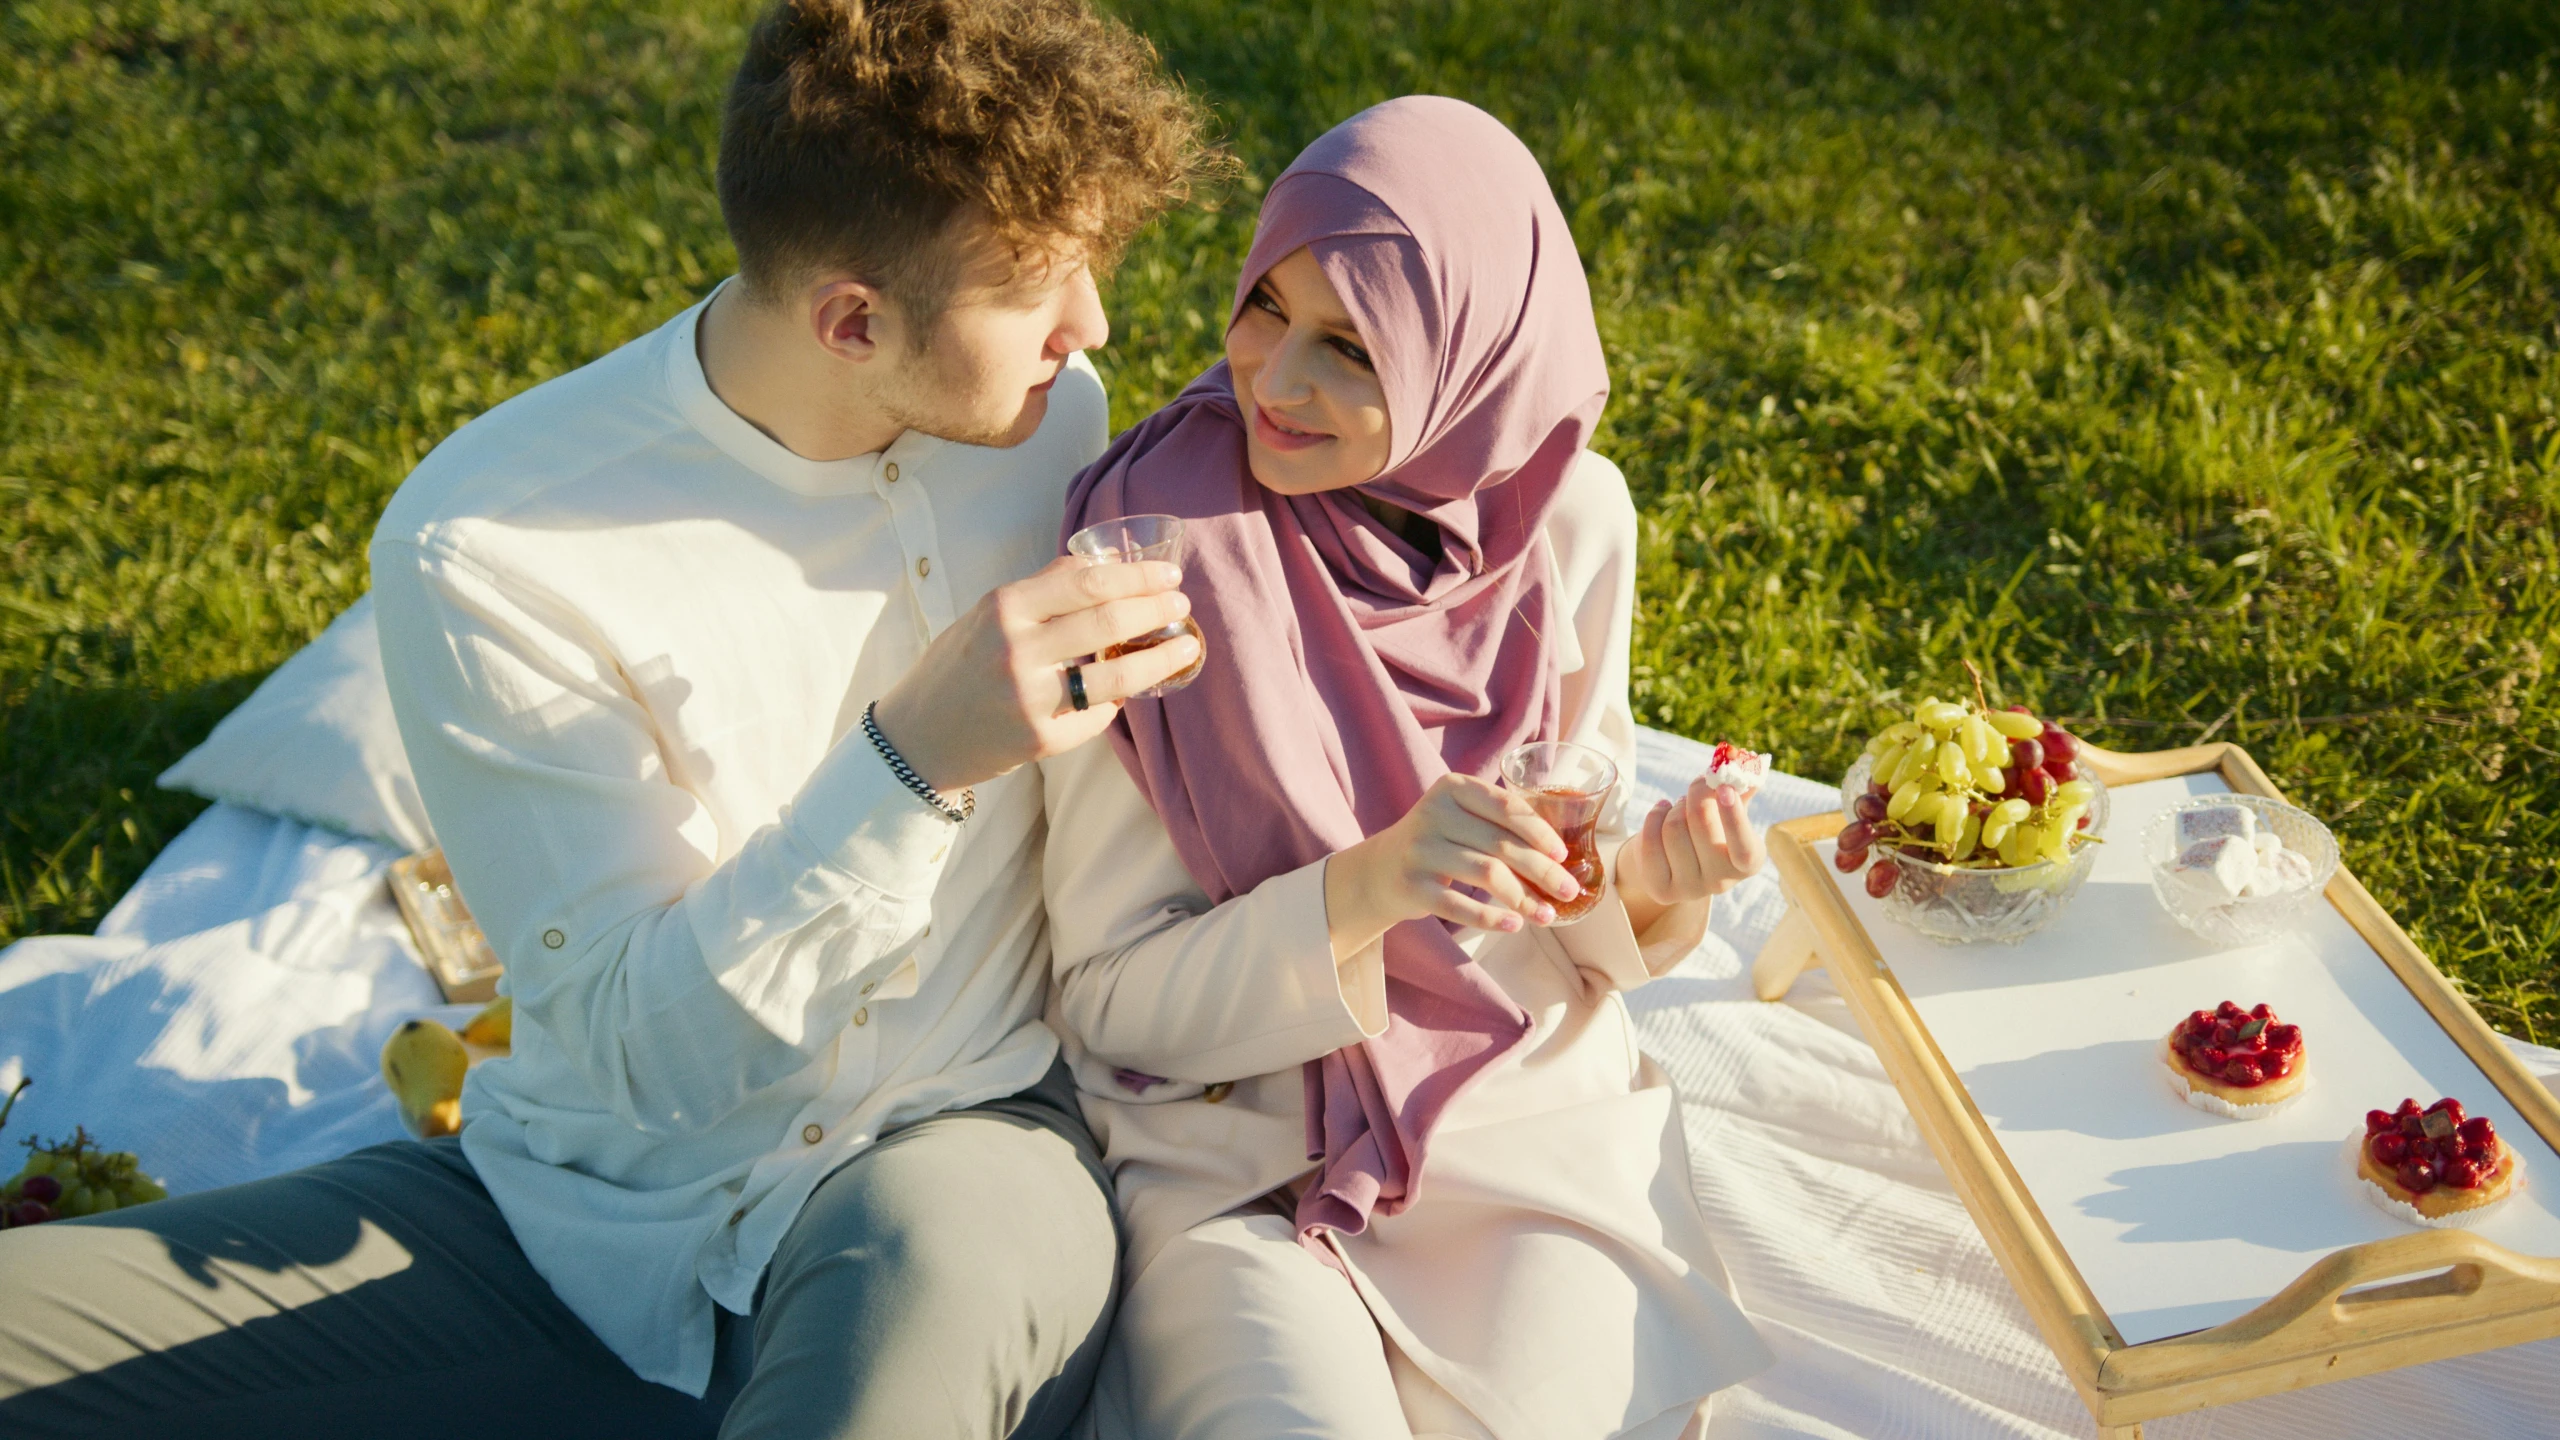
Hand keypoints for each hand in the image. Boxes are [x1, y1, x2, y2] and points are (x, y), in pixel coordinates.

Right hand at [869, 555, 1200, 790]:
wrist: (916, 738)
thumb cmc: (957, 668)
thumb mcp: (986, 616)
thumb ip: (1040, 592)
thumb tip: (1100, 565)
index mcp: (1004, 608)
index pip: (1086, 581)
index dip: (1137, 576)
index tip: (1168, 572)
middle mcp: (1016, 650)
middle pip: (1109, 621)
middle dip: (1157, 609)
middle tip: (1181, 603)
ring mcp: (1030, 699)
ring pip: (1118, 677)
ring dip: (1160, 658)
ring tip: (1186, 645)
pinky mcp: (1040, 740)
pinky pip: (1097, 716)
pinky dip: (1116, 701)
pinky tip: (1126, 692)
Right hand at [1324, 774, 1581, 956]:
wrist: (1380, 869)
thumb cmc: (1440, 841)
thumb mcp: (1462, 817)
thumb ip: (1501, 823)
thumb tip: (1560, 857)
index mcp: (1453, 788)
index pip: (1506, 807)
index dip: (1539, 832)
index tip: (1563, 855)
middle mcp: (1433, 814)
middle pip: (1501, 844)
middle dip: (1543, 871)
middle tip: (1569, 891)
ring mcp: (1420, 850)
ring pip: (1486, 874)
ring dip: (1524, 898)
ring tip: (1547, 915)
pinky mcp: (1412, 886)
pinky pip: (1458, 905)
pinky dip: (1490, 918)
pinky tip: (1514, 925)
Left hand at [1615, 777, 1765, 913]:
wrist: (1673, 856)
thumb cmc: (1710, 827)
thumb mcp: (1728, 811)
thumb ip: (1739, 791)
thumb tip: (1745, 767)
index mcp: (1749, 862)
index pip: (1744, 847)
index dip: (1734, 818)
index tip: (1724, 787)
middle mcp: (1722, 882)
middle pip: (1702, 825)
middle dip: (1697, 794)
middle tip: (1698, 784)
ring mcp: (1691, 889)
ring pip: (1674, 829)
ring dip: (1675, 808)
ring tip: (1679, 806)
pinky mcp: (1662, 890)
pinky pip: (1650, 842)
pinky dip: (1654, 816)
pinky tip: (1661, 812)